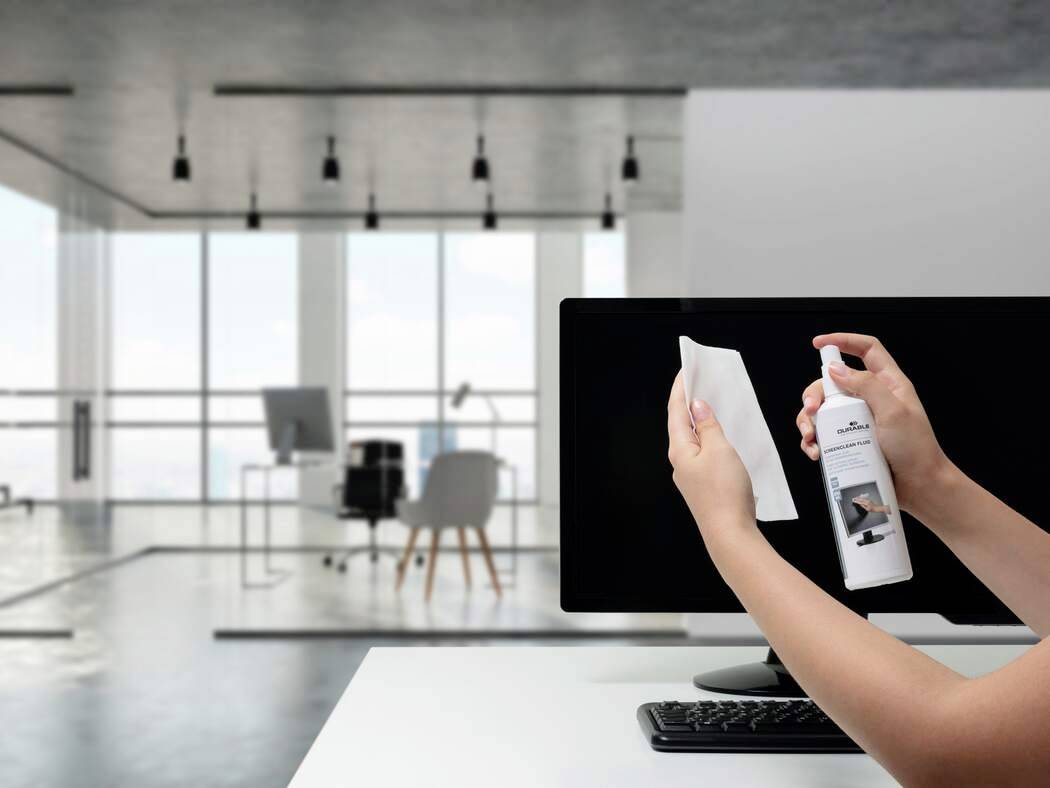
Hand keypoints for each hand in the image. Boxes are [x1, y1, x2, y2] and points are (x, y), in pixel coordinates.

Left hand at [667, 370, 756, 538]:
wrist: (730, 533)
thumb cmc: (724, 492)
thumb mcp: (719, 449)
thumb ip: (708, 425)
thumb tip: (698, 406)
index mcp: (679, 449)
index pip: (676, 410)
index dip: (680, 389)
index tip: (685, 371)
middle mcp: (680, 462)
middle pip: (681, 424)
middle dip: (689, 403)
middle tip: (698, 383)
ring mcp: (690, 475)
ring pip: (693, 440)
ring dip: (700, 421)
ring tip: (711, 405)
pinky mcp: (703, 486)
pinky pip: (703, 454)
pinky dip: (709, 439)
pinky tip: (720, 438)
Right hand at [796, 333, 949, 513]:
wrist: (921, 487)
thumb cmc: (916, 450)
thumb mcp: (894, 412)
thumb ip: (866, 386)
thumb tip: (836, 369)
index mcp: (888, 384)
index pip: (866, 350)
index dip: (843, 341)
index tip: (818, 344)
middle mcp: (871, 399)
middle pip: (833, 383)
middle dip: (814, 394)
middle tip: (811, 410)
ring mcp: (859, 421)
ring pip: (824, 410)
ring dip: (809, 421)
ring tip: (811, 437)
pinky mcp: (850, 441)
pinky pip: (824, 434)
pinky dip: (814, 441)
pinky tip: (816, 452)